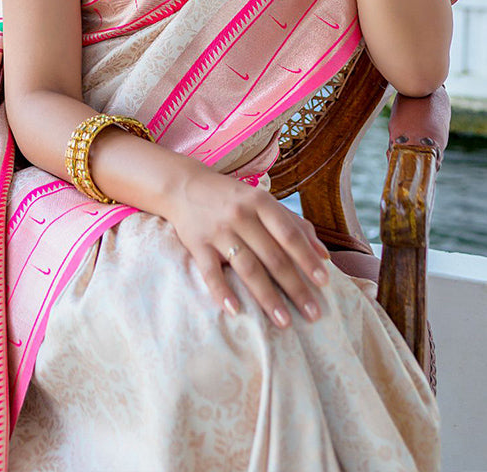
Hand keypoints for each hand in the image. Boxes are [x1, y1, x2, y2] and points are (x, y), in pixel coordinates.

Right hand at [164, 161, 331, 327]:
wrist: (183, 185)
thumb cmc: (231, 197)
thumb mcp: (263, 201)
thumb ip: (294, 224)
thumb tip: (324, 255)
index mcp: (260, 202)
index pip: (289, 234)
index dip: (307, 258)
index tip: (324, 282)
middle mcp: (240, 215)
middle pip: (272, 256)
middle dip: (295, 287)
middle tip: (313, 313)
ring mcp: (218, 230)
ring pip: (247, 267)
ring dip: (267, 297)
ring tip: (284, 322)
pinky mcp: (196, 243)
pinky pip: (210, 272)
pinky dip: (222, 292)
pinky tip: (236, 311)